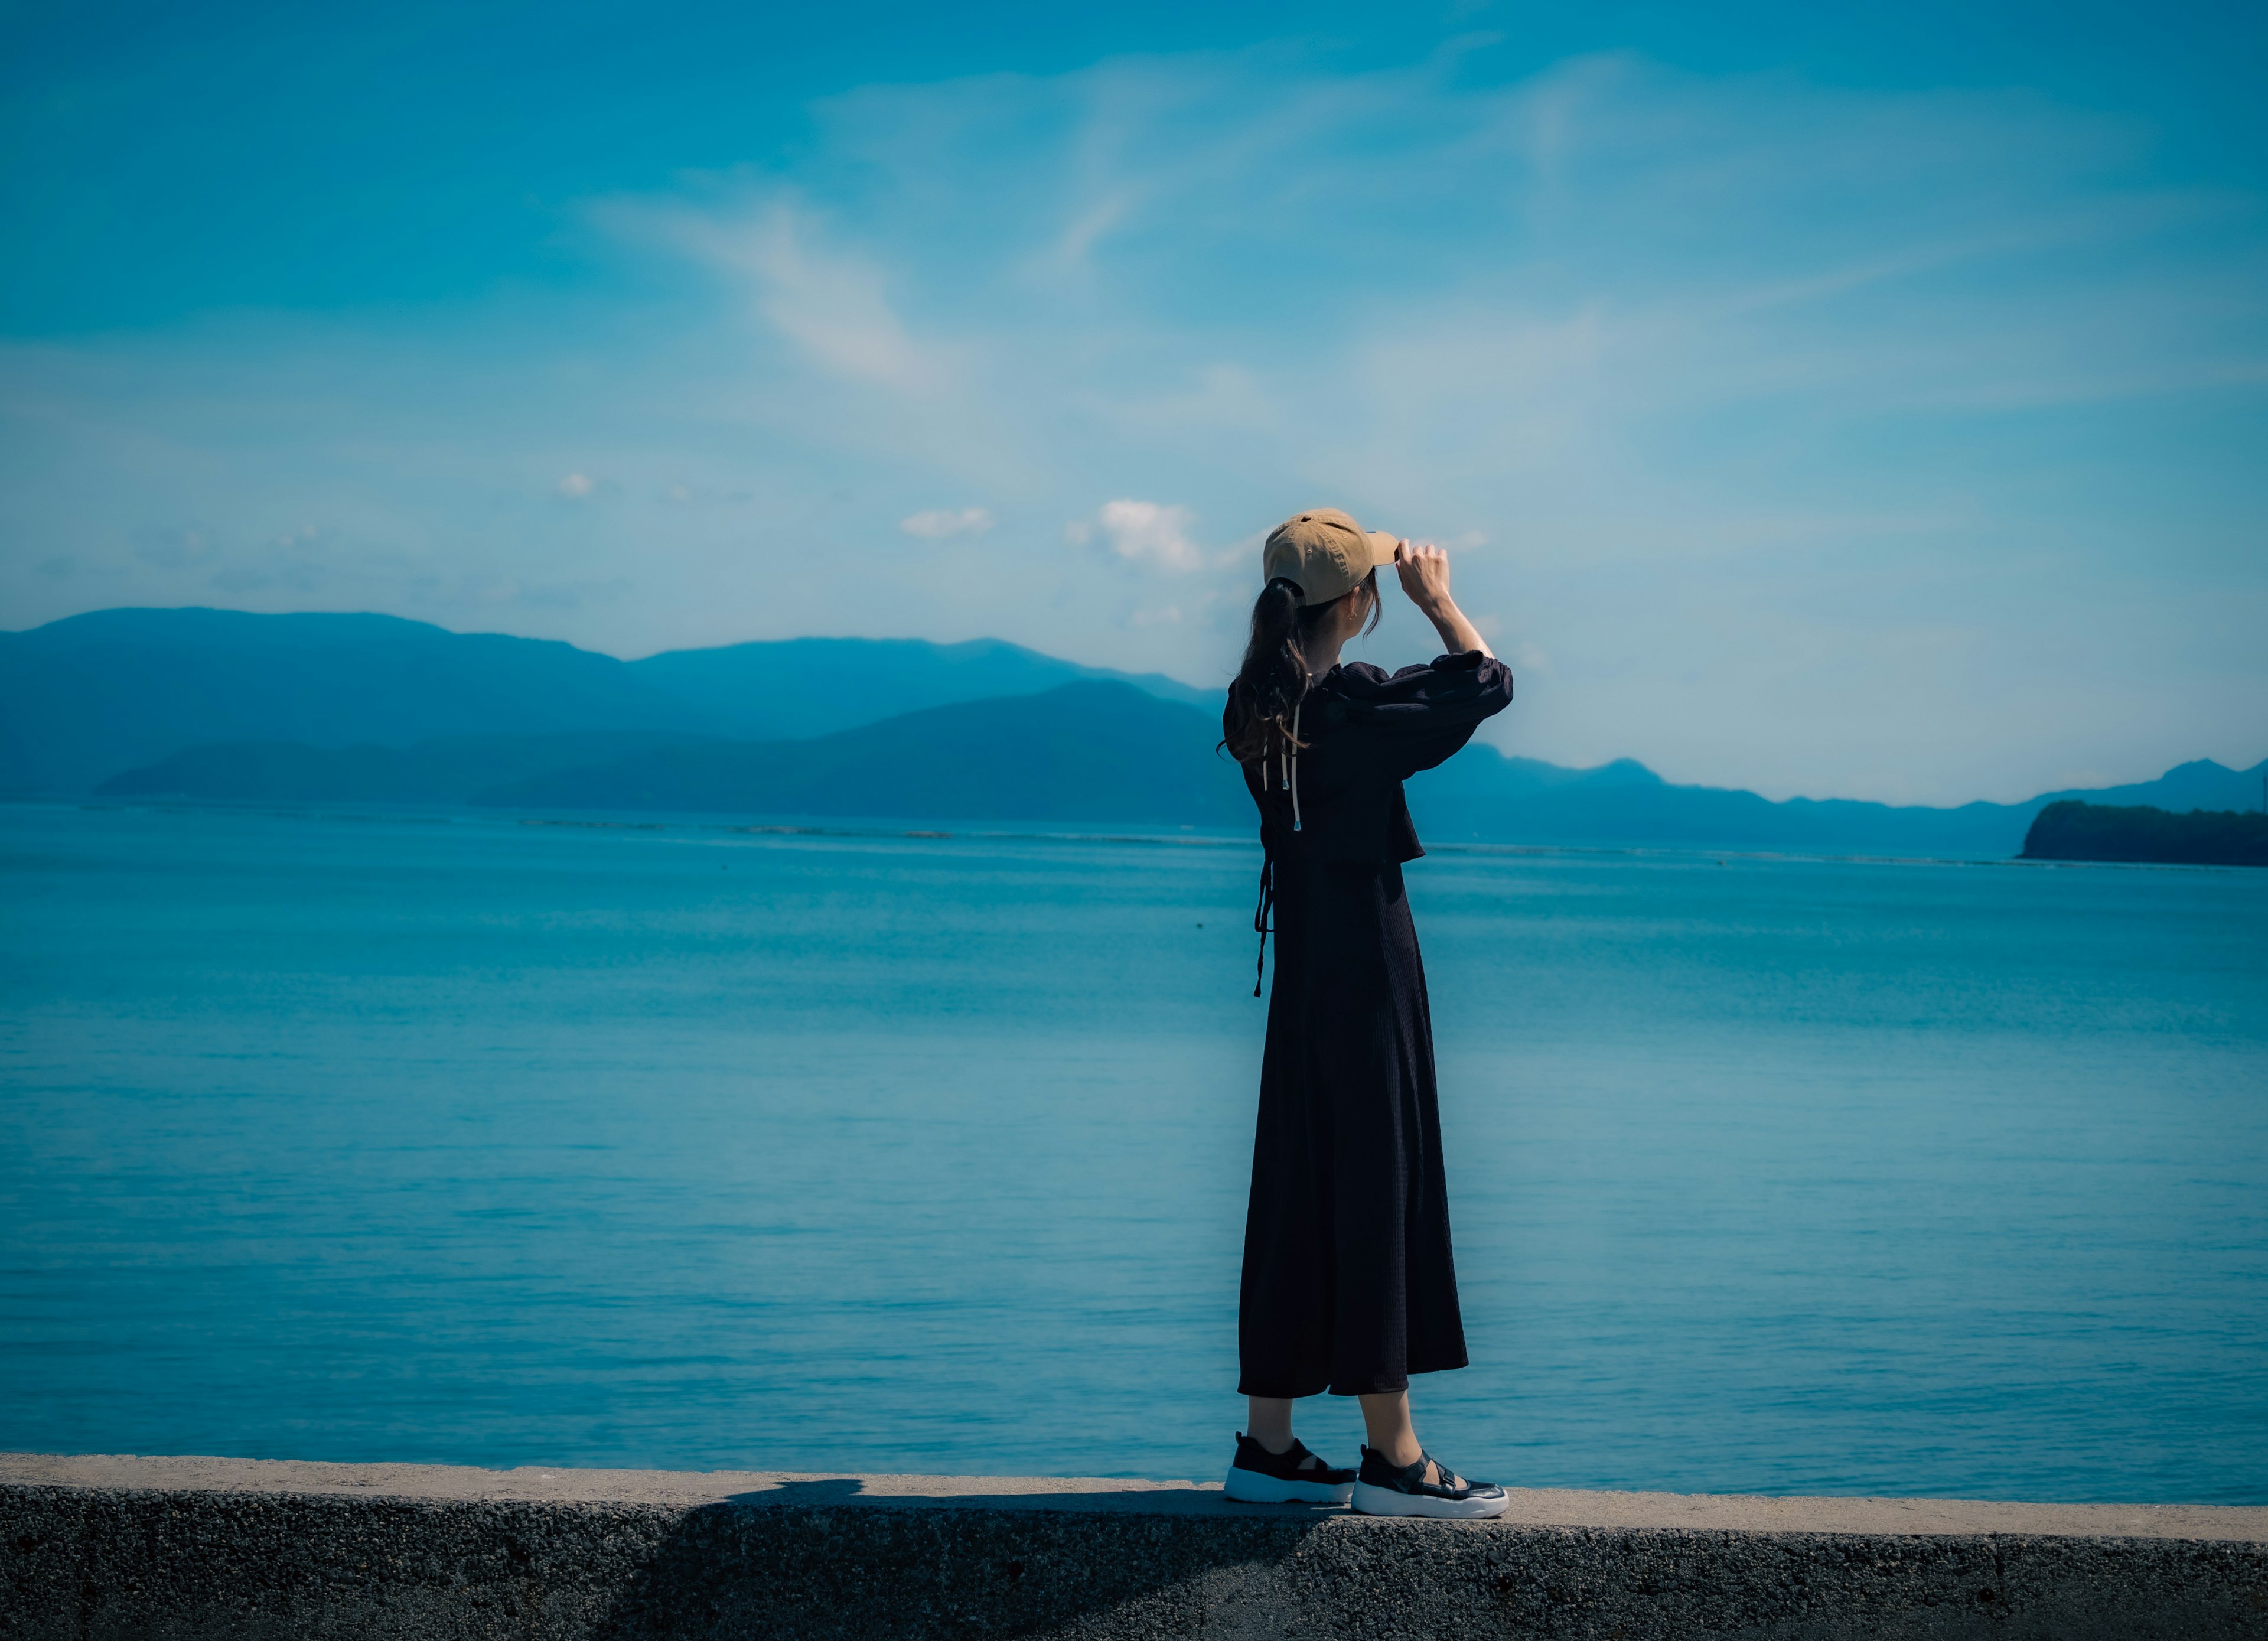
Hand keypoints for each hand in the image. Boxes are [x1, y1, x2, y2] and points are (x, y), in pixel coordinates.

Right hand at [1393, 538, 1493, 658]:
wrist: (1433, 599)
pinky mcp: (1441, 559)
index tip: (1407, 543)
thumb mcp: (1405, 585)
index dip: (1405, 542)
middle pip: (1418, 548)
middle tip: (1424, 564)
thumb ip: (1401, 572)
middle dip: (1420, 554)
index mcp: (1405, 563)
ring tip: (1433, 564)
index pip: (1403, 544)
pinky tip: (1440, 564)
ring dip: (1430, 553)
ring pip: (1430, 547)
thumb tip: (1398, 563)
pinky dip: (1441, 556)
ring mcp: (1429, 557)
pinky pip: (1441, 551)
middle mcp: (1416, 557)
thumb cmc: (1418, 595)